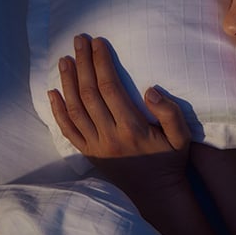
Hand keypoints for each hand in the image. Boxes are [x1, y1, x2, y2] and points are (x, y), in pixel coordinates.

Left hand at [48, 34, 191, 195]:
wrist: (157, 194)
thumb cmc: (171, 161)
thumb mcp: (181, 137)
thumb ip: (169, 112)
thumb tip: (149, 89)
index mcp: (131, 128)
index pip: (110, 88)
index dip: (101, 63)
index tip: (98, 43)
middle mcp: (109, 136)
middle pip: (89, 93)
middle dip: (83, 63)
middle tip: (78, 40)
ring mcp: (95, 147)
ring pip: (75, 109)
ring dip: (67, 81)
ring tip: (64, 59)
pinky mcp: (89, 154)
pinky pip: (68, 131)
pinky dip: (58, 111)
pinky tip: (53, 92)